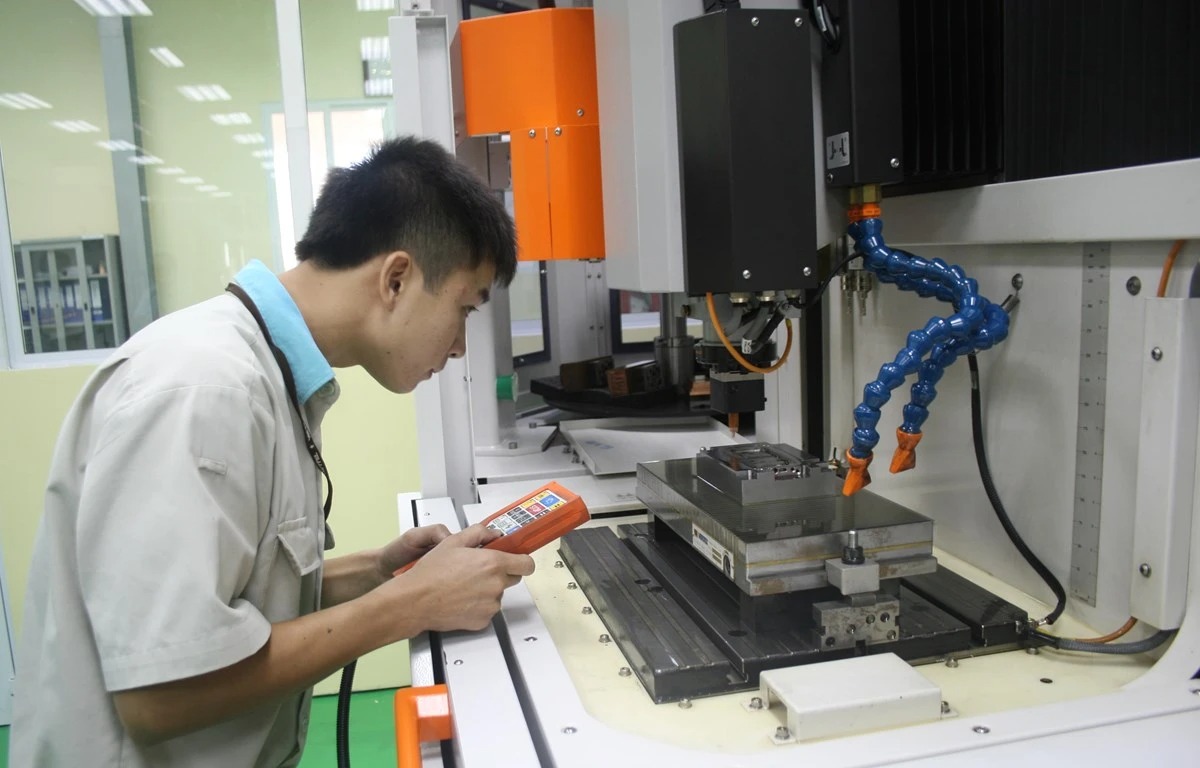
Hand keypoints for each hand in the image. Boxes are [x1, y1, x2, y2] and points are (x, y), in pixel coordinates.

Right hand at [390, 524, 535, 631]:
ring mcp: (491, 605)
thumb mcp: (453, 542)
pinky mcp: (482, 621)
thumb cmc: (431, 571)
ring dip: (487, 591)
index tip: (515, 560)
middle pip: (513, 579)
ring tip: (463, 586)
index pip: (527, 564)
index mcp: (493, 563)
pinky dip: (478, 606)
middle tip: (478, 571)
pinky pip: (487, 610)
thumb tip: (495, 534)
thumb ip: (479, 533)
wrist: (415, 600)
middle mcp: (496, 585)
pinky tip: (460, 600)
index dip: (522, 561)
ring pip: (498, 595)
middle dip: (501, 574)